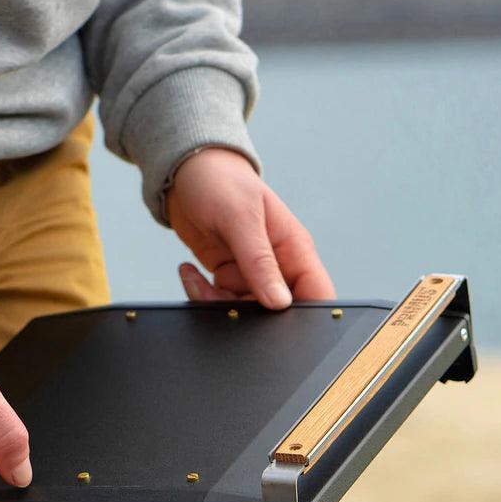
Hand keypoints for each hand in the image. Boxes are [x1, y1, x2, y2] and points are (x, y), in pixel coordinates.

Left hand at [166, 148, 334, 305]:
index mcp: (294, 248)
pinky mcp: (226, 276)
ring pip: (242, 310)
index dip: (306, 317)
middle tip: (221, 295)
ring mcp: (250, 272)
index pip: (316, 292)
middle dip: (248, 313)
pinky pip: (218, 301)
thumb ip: (259, 262)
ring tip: (197, 278)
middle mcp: (276, 264)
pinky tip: (189, 272)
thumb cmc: (219, 181)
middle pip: (275, 312)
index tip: (279, 327)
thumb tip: (279, 302)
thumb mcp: (240, 219)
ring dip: (215, 302)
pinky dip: (200, 294)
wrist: (184, 173)